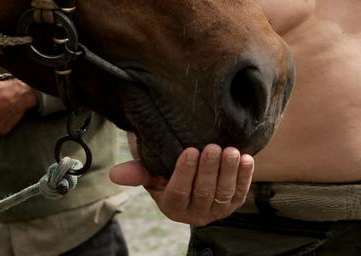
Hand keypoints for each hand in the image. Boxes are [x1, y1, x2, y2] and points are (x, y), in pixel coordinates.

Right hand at [110, 142, 253, 225]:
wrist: (196, 171)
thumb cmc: (168, 169)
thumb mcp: (152, 171)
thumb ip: (138, 172)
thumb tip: (115, 174)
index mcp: (172, 206)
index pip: (178, 192)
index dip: (184, 173)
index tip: (189, 150)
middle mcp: (195, 213)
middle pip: (203, 192)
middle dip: (209, 169)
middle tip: (212, 147)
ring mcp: (216, 210)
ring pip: (223, 193)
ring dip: (228, 172)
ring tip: (230, 151)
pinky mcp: (234, 203)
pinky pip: (240, 192)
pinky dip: (244, 176)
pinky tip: (246, 159)